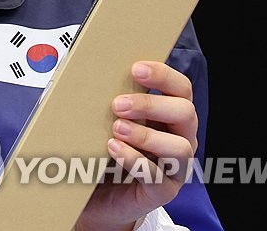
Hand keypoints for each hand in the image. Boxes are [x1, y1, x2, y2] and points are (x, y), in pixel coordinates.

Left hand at [74, 61, 198, 230]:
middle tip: (117, 104)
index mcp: (168, 116)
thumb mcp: (103, 120)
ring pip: (180, 147)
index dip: (164, 75)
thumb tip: (80, 71)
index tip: (136, 69)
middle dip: (151, 105)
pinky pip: (159, 177)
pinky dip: (135, 159)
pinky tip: (113, 149)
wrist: (92, 198)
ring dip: (146, 135)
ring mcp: (173, 168)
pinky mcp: (161, 192)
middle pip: (186, 113)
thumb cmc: (101, 152)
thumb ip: (105, 100)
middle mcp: (178, 139)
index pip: (181, 89)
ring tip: (116, 129)